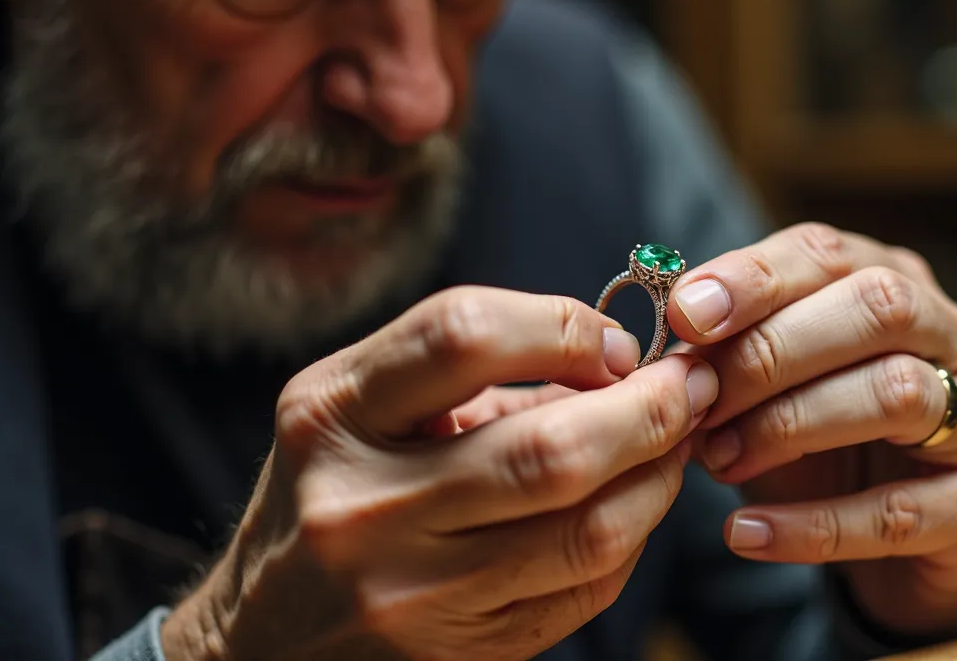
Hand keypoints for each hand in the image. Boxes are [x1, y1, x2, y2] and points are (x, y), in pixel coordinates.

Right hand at [159, 286, 719, 660]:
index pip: (466, 335)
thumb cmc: (331, 489)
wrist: (265, 637)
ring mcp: (413, 593)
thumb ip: (470, 369)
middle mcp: (365, 507)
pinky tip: (636, 505)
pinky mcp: (461, 653)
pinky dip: (632, 538)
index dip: (566, 328)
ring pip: (588, 534)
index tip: (615, 341)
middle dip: (648, 411)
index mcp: (333, 415)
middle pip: (550, 451)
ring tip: (676, 442)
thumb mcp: (359, 404)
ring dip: (658, 478)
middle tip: (691, 385)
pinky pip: (585, 592)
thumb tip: (618, 360)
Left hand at [668, 223, 956, 638]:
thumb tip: (668, 338)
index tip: (687, 314)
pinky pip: (895, 513)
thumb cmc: (830, 447)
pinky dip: (810, 526)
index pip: (832, 253)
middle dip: (773, 348)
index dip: (756, 277)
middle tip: (697, 397)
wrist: (909, 550)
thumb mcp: (781, 388)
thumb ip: (738, 352)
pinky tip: (745, 533)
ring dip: (789, 424)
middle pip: (879, 306)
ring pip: (895, 394)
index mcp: (904, 285)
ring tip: (717, 460)